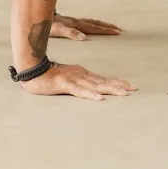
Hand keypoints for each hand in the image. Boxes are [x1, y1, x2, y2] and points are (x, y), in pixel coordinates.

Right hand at [21, 62, 136, 100]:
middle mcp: (82, 75)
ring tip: (124, 93)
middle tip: (134, 89)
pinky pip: (79, 91)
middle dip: (119, 85)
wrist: (33, 70)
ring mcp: (74, 79)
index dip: (118, 82)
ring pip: (95, 86)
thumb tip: (93, 89)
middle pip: (103, 82)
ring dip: (110, 89)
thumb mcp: (69, 78)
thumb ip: (81, 83)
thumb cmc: (50, 76)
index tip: (131, 86)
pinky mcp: (65, 84)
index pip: (104, 79)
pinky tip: (100, 99)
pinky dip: (90, 95)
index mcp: (83, 73)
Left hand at [51, 14, 121, 39]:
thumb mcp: (57, 30)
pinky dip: (92, 25)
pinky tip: (92, 28)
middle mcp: (76, 21)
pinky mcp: (68, 22)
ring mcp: (72, 21)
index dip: (106, 30)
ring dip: (101, 25)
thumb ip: (70, 33)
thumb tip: (84, 37)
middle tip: (119, 30)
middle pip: (95, 23)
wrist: (36, 16)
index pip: (94, 27)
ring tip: (110, 28)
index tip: (117, 32)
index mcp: (75, 24)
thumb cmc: (46, 25)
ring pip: (91, 22)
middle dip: (107, 27)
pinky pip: (84, 23)